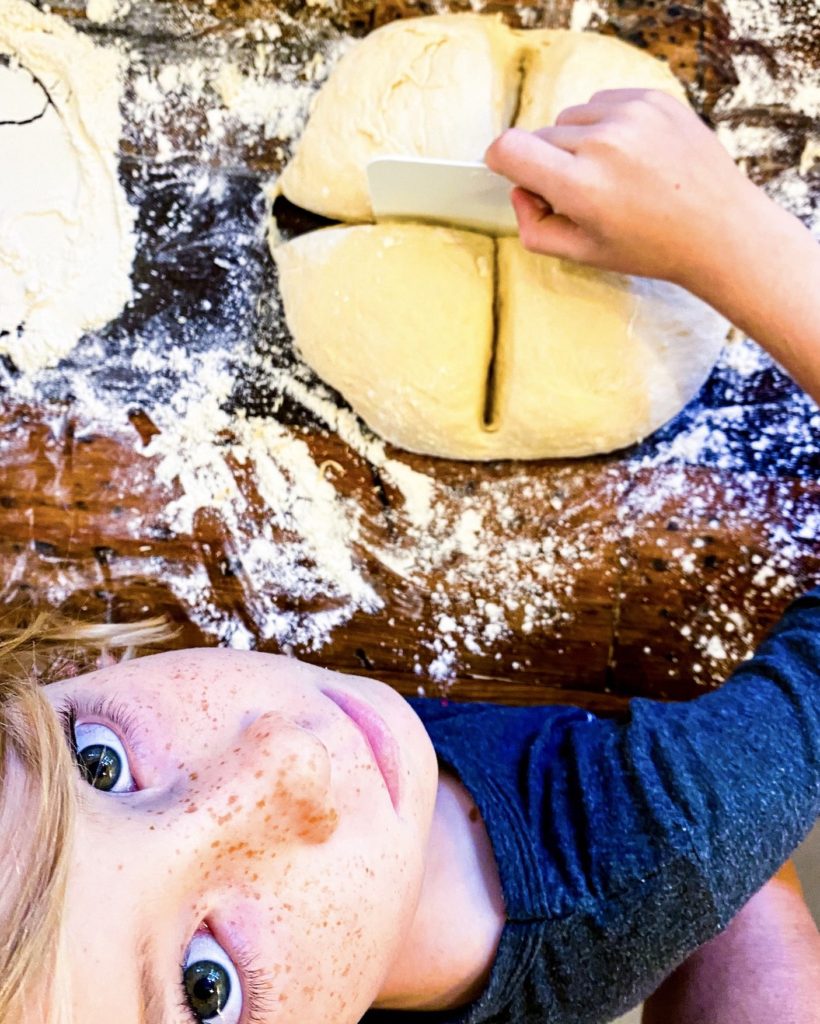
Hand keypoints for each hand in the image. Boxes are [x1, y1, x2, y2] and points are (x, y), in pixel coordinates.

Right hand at [485, 89, 768, 289]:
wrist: (719, 229)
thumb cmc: (651, 247)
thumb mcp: (582, 254)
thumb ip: (534, 227)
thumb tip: (520, 189)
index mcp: (581, 186)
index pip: (509, 148)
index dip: (501, 160)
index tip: (509, 169)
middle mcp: (604, 144)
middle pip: (540, 137)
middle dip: (549, 163)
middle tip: (582, 192)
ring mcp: (631, 115)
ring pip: (571, 118)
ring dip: (579, 142)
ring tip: (611, 173)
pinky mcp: (653, 99)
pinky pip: (603, 104)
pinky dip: (606, 126)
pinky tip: (630, 155)